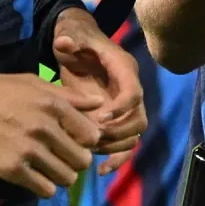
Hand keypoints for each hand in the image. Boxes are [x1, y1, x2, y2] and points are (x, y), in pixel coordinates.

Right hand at [0, 65, 103, 196]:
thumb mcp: (33, 83)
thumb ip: (68, 96)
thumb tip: (99, 105)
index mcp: (53, 104)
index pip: (91, 135)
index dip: (86, 141)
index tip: (75, 142)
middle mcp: (45, 127)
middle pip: (82, 159)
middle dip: (75, 161)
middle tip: (62, 158)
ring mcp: (28, 150)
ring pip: (66, 178)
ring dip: (61, 176)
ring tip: (49, 169)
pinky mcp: (11, 169)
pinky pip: (44, 190)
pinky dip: (44, 187)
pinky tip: (35, 177)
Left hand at [52, 9, 146, 174]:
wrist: (79, 45)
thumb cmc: (77, 40)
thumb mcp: (72, 35)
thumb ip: (70, 39)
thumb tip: (65, 43)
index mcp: (124, 70)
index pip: (134, 93)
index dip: (120, 109)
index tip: (99, 119)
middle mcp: (130, 89)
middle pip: (138, 120)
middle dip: (117, 133)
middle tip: (93, 138)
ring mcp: (125, 107)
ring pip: (133, 136)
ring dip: (115, 148)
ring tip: (91, 153)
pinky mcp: (116, 120)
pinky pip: (124, 144)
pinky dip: (116, 158)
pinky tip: (100, 170)